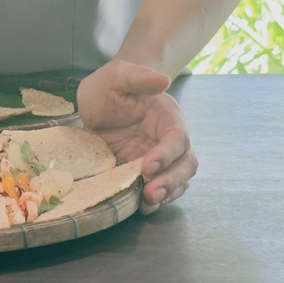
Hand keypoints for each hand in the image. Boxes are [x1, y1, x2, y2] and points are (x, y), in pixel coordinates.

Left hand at [77, 60, 196, 214]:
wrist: (98, 98)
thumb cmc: (111, 84)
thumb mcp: (119, 75)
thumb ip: (139, 77)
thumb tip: (163, 79)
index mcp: (167, 117)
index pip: (177, 138)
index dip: (167, 153)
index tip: (147, 165)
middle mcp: (168, 139)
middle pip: (185, 163)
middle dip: (172, 180)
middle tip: (151, 193)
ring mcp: (159, 157)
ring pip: (177, 180)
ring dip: (166, 194)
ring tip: (147, 205)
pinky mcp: (146, 171)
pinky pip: (160, 188)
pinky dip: (156, 200)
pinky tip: (142, 207)